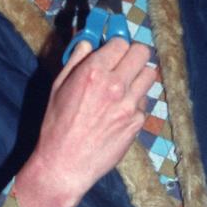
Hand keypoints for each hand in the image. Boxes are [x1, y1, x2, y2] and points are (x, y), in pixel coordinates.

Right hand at [15, 38, 154, 206]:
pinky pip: (145, 101)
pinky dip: (136, 101)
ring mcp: (129, 105)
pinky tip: (121, 109)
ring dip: (139, 75)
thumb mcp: (58, 87)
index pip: (121, 42)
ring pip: (149, 75)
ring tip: (126, 84)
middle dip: (133, 54)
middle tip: (124, 62)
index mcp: (93, 72)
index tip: (113, 50)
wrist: (65, 164)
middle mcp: (115, 85)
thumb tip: (87, 43)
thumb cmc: (57, 125)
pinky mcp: (137, 122)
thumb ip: (75, 60)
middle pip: (142, 53)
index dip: (116, 45)